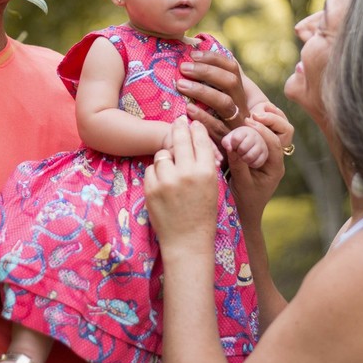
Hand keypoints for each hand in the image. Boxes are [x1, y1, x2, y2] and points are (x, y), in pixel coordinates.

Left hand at [145, 118, 220, 251]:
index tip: (193, 122)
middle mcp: (187, 173)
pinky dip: (156, 173)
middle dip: (178, 127)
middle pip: (180, 139)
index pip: (200, 141)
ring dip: (166, 157)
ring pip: (162, 155)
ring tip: (171, 165)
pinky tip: (163, 182)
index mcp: (206, 172)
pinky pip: (151, 170)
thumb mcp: (212, 187)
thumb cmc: (203, 215)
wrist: (187, 242)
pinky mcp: (151, 189)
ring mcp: (167, 181)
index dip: (196, 129)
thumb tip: (195, 140)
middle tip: (178, 121)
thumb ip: (204, 165)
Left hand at [177, 50, 247, 139]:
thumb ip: (213, 81)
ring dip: (202, 91)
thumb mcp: (221, 99)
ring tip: (180, 85)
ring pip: (224, 103)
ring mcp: (236, 122)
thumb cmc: (219, 121)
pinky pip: (217, 127)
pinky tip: (187, 108)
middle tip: (183, 68)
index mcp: (239, 92)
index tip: (194, 54)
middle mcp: (240, 105)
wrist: (234, 154)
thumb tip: (195, 56)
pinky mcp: (227, 139)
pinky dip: (202, 116)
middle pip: (230, 82)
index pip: (233, 69)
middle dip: (206, 72)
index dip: (215, 58)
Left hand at [222, 125, 268, 168]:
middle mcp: (255, 135)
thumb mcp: (228, 141)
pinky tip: (249, 161)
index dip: (233, 145)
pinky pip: (256, 163)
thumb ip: (226, 143)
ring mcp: (262, 144)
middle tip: (238, 152)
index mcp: (244, 130)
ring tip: (243, 157)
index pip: (236, 139)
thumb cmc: (235, 143)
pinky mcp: (265, 154)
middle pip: (242, 148)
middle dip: (238, 153)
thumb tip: (229, 148)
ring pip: (250, 156)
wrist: (246, 148)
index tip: (233, 146)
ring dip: (244, 159)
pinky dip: (251, 164)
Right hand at [225, 103, 292, 224]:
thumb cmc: (243, 202)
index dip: (263, 131)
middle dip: (271, 121)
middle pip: (284, 133)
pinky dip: (262, 124)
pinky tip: (251, 117)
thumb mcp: (240, 183)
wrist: (246, 212)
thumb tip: (232, 143)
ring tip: (254, 112)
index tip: (249, 121)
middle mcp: (276, 159)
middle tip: (253, 115)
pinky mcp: (261, 152)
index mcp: (275, 168)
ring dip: (269, 119)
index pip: (274, 144)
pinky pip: (267, 134)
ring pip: (279, 130)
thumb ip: (238, 164)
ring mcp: (271, 155)